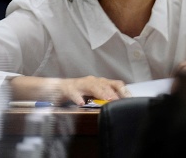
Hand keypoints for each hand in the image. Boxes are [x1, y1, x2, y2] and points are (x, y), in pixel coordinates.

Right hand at [9, 75, 130, 105]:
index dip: (122, 90)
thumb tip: (122, 104)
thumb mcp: (94, 94)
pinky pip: (73, 93)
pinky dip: (77, 98)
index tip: (129, 98)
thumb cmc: (78, 92)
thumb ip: (106, 97)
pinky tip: (81, 103)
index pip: (115, 83)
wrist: (56, 88)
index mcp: (99, 82)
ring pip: (91, 85)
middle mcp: (90, 80)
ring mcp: (79, 84)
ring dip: (99, 92)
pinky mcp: (68, 89)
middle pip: (104, 84)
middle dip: (112, 92)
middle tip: (118, 100)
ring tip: (106, 99)